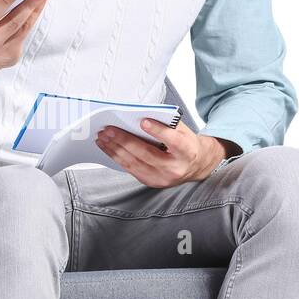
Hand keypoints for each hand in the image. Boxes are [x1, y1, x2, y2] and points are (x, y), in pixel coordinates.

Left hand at [95, 118, 239, 186]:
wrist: (195, 166)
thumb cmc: (187, 144)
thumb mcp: (183, 131)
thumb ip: (166, 124)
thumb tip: (140, 116)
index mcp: (187, 151)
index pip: (173, 141)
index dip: (158, 131)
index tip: (143, 121)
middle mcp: (174, 167)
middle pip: (146, 153)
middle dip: (124, 140)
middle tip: (109, 129)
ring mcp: (162, 178)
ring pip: (134, 163)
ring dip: (115, 149)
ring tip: (103, 137)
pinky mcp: (151, 182)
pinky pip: (130, 169)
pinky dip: (117, 157)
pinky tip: (108, 147)